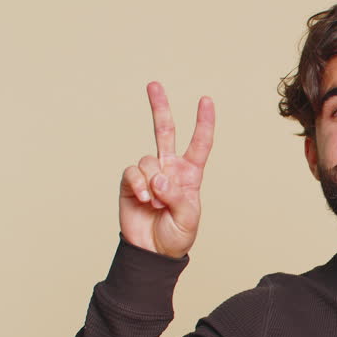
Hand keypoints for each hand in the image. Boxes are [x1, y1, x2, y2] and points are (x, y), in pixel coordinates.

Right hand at [118, 82, 214, 258]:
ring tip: (156, 203)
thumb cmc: (176, 235)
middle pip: (164, 132)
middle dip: (159, 107)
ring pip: (148, 160)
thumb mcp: (188, 218)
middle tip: (154, 85)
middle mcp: (169, 169)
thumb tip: (159, 177)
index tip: (206, 100)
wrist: (153, 252)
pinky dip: (140, 186)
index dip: (203, 123)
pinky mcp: (130, 183)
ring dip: (153, 182)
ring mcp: (149, 174)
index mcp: (190, 174)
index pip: (199, 144)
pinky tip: (144, 200)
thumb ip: (177, 196)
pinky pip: (133, 173)